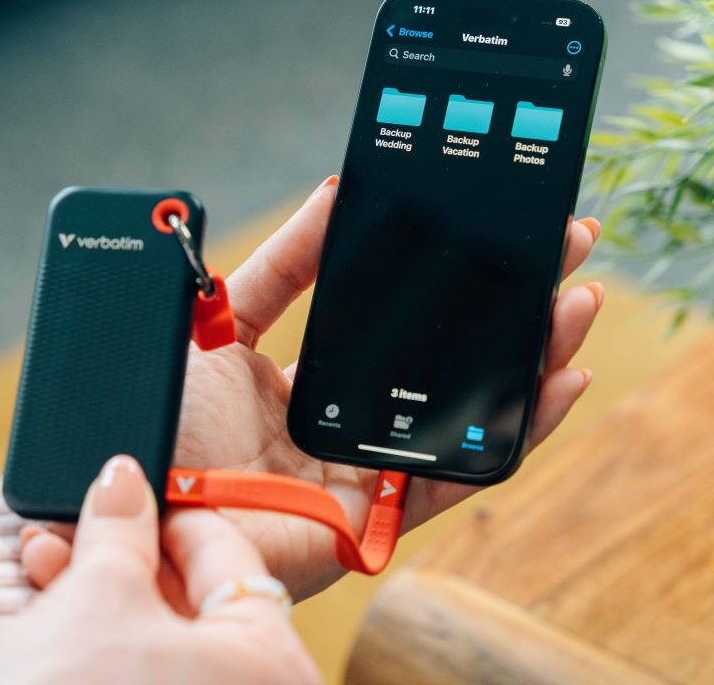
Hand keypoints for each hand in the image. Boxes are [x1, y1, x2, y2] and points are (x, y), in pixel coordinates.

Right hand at [0, 456, 319, 684]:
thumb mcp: (96, 595)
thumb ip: (120, 527)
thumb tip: (124, 478)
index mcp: (271, 661)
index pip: (228, 555)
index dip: (170, 511)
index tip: (132, 488)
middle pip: (192, 601)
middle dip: (126, 557)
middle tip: (81, 523)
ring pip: (158, 641)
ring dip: (101, 596)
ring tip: (44, 561)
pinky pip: (141, 676)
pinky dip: (102, 644)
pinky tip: (51, 615)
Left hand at [21, 175, 602, 599]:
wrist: (134, 509)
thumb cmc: (156, 424)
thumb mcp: (215, 322)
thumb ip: (277, 264)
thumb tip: (334, 194)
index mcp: (303, 384)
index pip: (398, 323)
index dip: (450, 278)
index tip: (494, 227)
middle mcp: (345, 427)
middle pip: (449, 365)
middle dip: (514, 306)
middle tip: (564, 248)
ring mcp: (366, 474)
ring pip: (473, 415)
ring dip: (535, 359)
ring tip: (579, 300)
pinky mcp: (378, 521)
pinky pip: (460, 475)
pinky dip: (519, 432)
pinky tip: (563, 380)